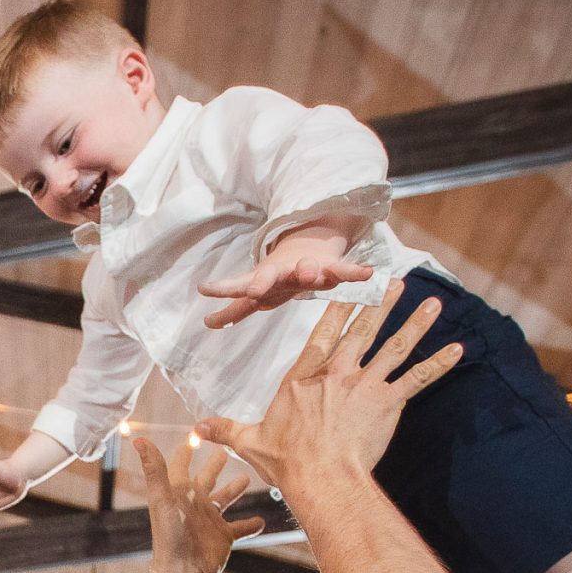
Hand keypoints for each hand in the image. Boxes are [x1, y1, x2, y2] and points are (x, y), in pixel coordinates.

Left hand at [132, 434, 261, 572]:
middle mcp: (194, 504)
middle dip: (215, 465)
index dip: (186, 450)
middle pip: (206, 479)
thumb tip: (139, 440)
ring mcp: (209, 520)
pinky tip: (262, 520)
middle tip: (226, 450)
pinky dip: (251, 524)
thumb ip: (155, 468)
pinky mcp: (223, 536)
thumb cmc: (170, 534)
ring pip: (225, 500)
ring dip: (234, 489)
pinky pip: (240, 527)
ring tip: (247, 478)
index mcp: (179, 492)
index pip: (181, 465)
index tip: (194, 435)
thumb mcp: (163, 497)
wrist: (183, 571)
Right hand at [194, 283, 459, 499]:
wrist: (322, 479)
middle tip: (395, 281)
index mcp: (304, 377)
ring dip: (415, 324)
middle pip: (362, 330)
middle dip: (380, 303)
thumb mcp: (250, 442)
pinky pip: (417, 378)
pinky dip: (438, 363)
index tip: (348, 286)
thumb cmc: (287, 462)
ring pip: (394, 347)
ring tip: (433, 303)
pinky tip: (458, 349)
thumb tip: (197, 428)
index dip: (337, 308)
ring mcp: (365, 386)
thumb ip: (226, 429)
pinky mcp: (389, 403)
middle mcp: (337, 373)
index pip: (322, 333)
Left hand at [197, 240, 372, 328]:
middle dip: (263, 281)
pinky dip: (355, 272)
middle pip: (271, 275)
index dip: (222, 288)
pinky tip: (368, 274)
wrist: (309, 248)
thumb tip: (207, 324)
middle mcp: (283, 272)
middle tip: (255, 289)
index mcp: (263, 280)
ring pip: (309, 269)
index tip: (203, 288)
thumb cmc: (279, 279)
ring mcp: (308, 268)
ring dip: (310, 272)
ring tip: (312, 274)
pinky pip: (344, 270)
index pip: (239, 285)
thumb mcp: (257, 293)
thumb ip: (234, 310)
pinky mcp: (332, 267)